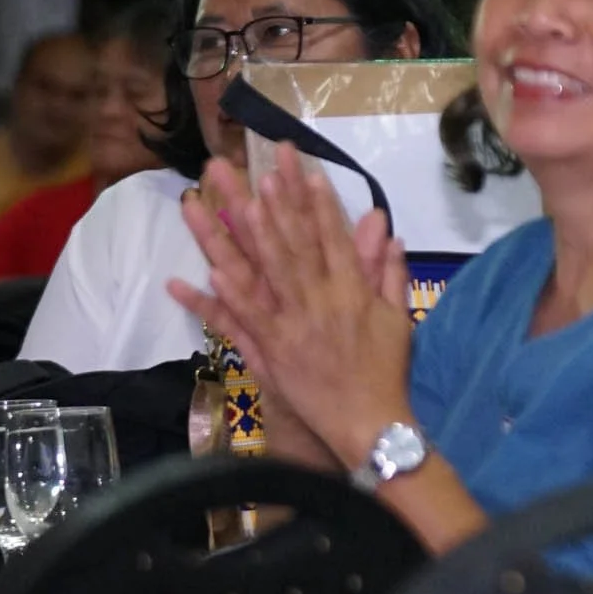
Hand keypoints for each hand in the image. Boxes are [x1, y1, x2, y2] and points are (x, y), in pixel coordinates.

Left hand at [167, 144, 414, 466]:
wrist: (368, 423)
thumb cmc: (386, 370)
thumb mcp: (398, 318)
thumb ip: (390, 271)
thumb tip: (387, 231)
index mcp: (350, 292)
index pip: (330, 237)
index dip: (315, 203)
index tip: (301, 170)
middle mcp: (316, 302)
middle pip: (288, 244)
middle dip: (269, 203)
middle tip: (251, 169)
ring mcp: (287, 326)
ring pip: (257, 274)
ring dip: (233, 238)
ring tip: (215, 204)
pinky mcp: (267, 352)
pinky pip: (236, 323)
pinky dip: (213, 302)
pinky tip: (195, 276)